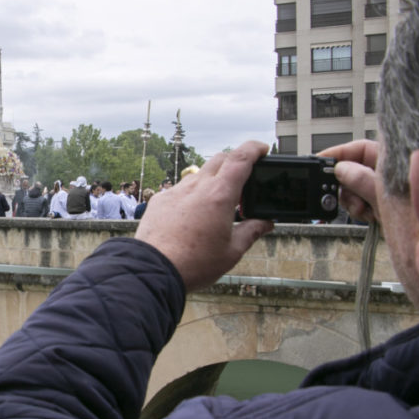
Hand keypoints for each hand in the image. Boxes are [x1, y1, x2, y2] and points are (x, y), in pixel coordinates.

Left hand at [135, 141, 273, 290]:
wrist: (153, 270)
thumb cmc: (194, 263)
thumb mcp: (232, 251)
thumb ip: (251, 232)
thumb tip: (266, 223)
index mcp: (219, 195)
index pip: (240, 158)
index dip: (254, 149)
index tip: (262, 149)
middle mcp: (196, 187)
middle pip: (219, 159)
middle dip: (235, 161)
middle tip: (244, 178)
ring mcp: (176, 191)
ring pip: (198, 174)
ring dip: (212, 179)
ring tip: (217, 202)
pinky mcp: (160, 200)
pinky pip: (180, 188)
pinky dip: (192, 194)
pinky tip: (193, 214)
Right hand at [318, 139, 380, 222]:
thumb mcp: (386, 194)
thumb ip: (361, 179)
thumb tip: (340, 169)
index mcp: (392, 160)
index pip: (359, 148)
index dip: (338, 154)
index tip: (318, 162)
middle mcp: (387, 172)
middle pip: (352, 170)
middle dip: (346, 187)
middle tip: (342, 194)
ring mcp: (384, 189)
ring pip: (353, 189)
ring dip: (353, 202)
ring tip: (364, 209)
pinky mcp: (382, 204)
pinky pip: (360, 204)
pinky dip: (360, 211)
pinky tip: (371, 215)